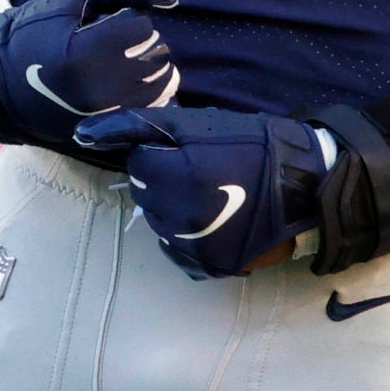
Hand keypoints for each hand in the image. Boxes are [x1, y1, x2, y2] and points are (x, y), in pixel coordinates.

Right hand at [0, 0, 180, 149]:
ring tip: (118, 63)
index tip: (101, 24)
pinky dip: (146, 91)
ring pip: (162, 84)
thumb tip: (172, 0)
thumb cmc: (36, 30)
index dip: (125, 19)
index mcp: (86, 56)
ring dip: (148, 68)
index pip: (140, 27)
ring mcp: (107, 118)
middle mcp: (100, 92)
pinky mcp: (110, 132)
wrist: (1, 80)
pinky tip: (123, 83)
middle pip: (156, 56)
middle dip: (141, 44)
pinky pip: (152, 107)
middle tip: (111, 44)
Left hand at [74, 107, 327, 279]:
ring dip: (176, 208)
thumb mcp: (193, 123)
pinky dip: (187, 237)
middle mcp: (182, 217)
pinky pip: (176, 251)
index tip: (192, 151)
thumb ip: (133, 126)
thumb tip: (82, 134)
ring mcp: (196, 246)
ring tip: (212, 194)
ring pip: (159, 222)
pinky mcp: (210, 266)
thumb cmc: (250, 145)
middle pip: (147, 194)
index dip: (162, 153)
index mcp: (176, 176)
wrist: (306, 183)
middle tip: (204, 171)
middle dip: (166, 180)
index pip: (138, 164)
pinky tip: (212, 220)